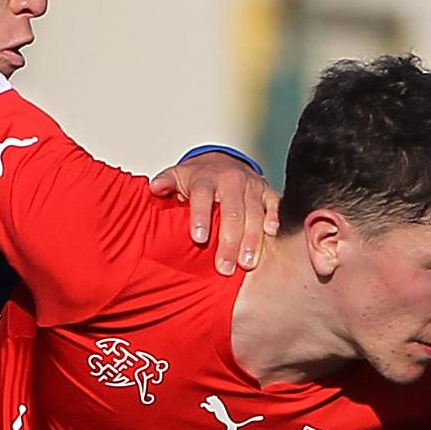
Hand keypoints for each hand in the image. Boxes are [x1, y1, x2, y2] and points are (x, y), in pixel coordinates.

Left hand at [148, 154, 277, 275]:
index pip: (202, 196)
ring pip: (254, 213)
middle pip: (232, 211)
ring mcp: (251, 186)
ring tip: (246, 263)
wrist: (223, 162)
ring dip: (251, 240)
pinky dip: (275, 218)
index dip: (201, 217)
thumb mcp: (178, 176)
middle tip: (225, 266)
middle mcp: (231, 180)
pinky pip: (275, 204)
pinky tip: (271, 234)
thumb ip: (165, 182)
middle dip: (229, 241)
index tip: (199, 238)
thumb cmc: (199, 178)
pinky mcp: (267, 192)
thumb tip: (155, 188)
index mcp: (205, 179)